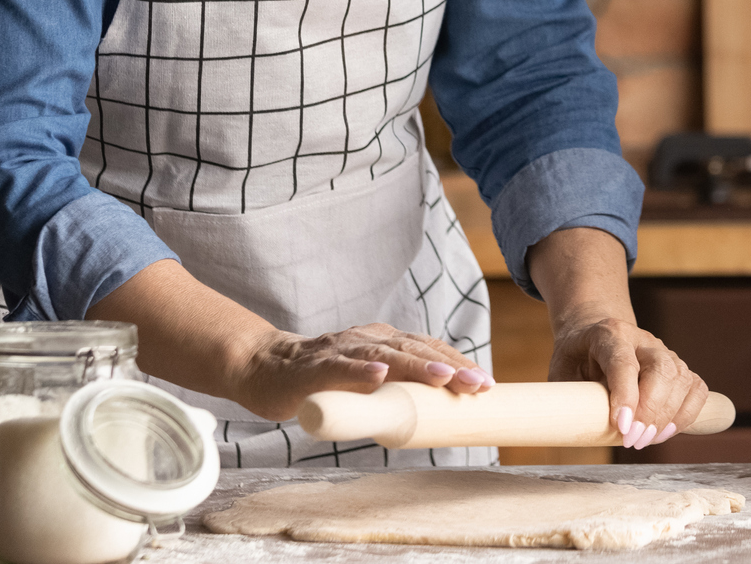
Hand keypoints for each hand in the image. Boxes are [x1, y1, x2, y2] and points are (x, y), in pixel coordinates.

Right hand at [231, 321, 490, 422]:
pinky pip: (339, 366)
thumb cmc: (321, 378)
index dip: (457, 363)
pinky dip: (360, 370)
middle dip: (449, 366)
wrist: (264, 368)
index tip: (486, 383)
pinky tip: (380, 375)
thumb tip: (438, 412)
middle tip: (479, 385)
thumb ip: (395, 388)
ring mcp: (340, 350)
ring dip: (415, 365)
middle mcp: (366, 339)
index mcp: (382, 341)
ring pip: (384, 354)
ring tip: (442, 377)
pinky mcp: (313, 367)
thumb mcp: (365, 381)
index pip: (427, 348)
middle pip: (414, 348)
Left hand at [550, 316, 709, 451]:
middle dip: (650, 411)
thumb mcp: (560, 370)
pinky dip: (687, 414)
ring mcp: (664, 352)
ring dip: (667, 417)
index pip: (623, 362)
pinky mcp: (678, 368)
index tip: (620, 427)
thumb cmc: (576, 358)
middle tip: (632, 441)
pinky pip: (696, 388)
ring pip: (681, 379)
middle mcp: (642, 340)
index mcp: (609, 334)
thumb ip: (566, 396)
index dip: (625, 396)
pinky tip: (665, 432)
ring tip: (645, 440)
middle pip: (661, 370)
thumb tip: (570, 430)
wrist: (594, 335)